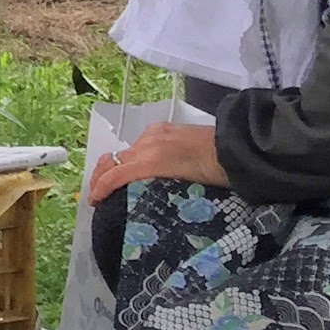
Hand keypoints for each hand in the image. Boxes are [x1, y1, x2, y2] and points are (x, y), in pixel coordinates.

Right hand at [83, 123, 227, 205]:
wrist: (236, 149)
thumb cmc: (216, 175)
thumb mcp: (185, 188)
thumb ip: (158, 189)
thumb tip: (142, 199)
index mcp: (152, 161)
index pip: (115, 174)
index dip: (99, 188)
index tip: (93, 201)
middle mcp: (147, 143)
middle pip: (113, 160)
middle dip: (100, 176)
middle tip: (95, 192)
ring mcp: (154, 133)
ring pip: (125, 151)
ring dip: (115, 166)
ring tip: (113, 181)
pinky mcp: (162, 128)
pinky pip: (139, 143)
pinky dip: (132, 156)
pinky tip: (136, 165)